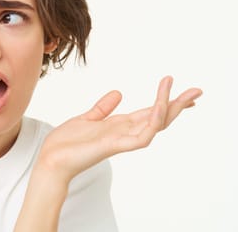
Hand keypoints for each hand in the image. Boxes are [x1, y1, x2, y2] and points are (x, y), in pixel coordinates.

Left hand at [36, 76, 201, 183]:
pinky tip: (159, 106)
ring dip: (170, 108)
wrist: (51, 160)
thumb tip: (119, 92)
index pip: (148, 113)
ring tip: (183, 93)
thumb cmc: (66, 143)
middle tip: (197, 91)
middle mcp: (124, 133)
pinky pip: (142, 136)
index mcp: (118, 125)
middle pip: (158, 118)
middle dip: (178, 105)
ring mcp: (122, 140)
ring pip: (156, 125)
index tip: (179, 89)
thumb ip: (103, 108)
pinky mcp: (115, 146)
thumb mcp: (86, 118)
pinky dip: (153, 121)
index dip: (165, 101)